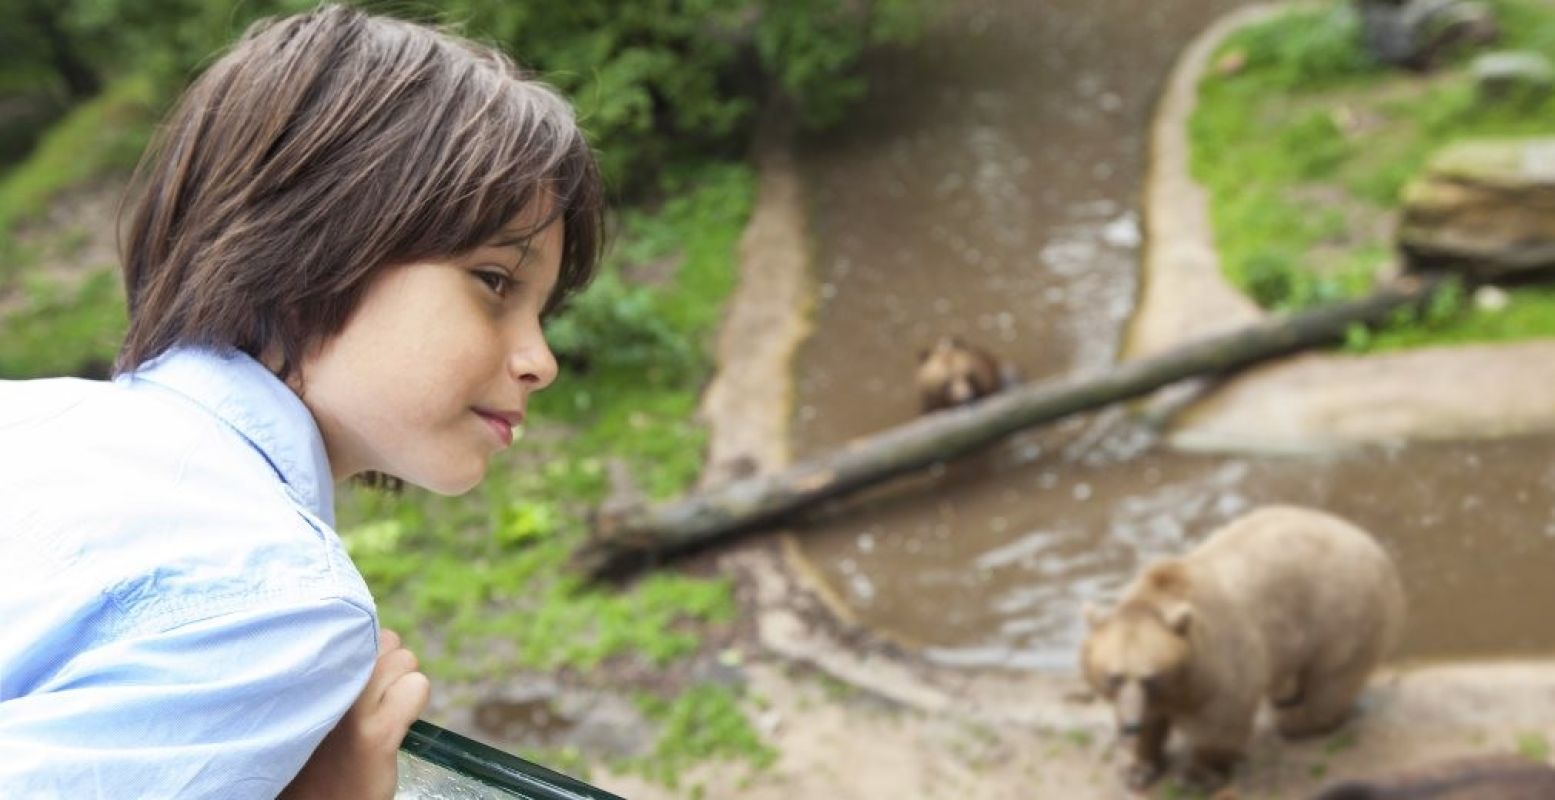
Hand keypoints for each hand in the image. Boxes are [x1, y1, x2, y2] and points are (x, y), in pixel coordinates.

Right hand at [280, 628, 430, 799]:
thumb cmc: (311, 750)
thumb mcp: (309, 699)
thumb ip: (328, 668)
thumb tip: (359, 635)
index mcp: (305, 672)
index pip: (351, 627)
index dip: (363, 651)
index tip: (357, 678)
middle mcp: (324, 682)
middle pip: (385, 638)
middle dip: (387, 664)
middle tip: (372, 699)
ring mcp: (351, 706)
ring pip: (405, 659)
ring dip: (401, 684)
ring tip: (380, 714)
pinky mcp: (375, 734)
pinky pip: (417, 686)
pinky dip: (414, 703)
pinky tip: (395, 726)